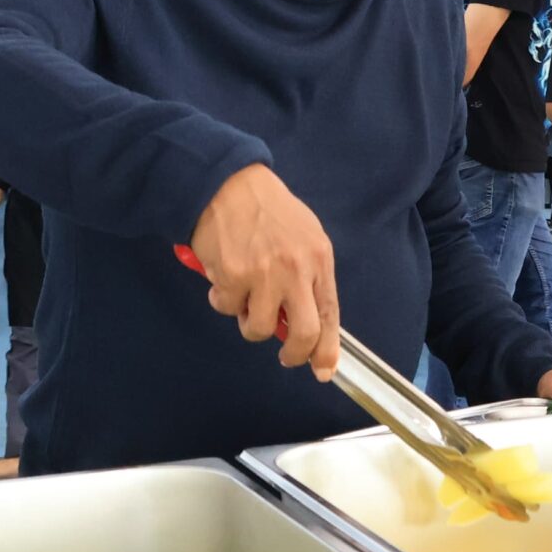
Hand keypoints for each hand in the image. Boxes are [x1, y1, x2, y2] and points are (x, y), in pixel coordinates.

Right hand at [188, 164, 341, 378]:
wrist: (226, 183)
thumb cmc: (266, 209)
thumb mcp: (302, 235)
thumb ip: (306, 275)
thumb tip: (302, 318)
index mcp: (318, 258)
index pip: (330, 313)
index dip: (328, 348)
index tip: (324, 369)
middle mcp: (297, 269)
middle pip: (304, 332)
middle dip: (294, 354)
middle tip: (284, 355)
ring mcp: (266, 274)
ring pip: (259, 328)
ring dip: (248, 320)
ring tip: (243, 294)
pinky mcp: (234, 276)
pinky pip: (227, 308)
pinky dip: (222, 298)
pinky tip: (222, 273)